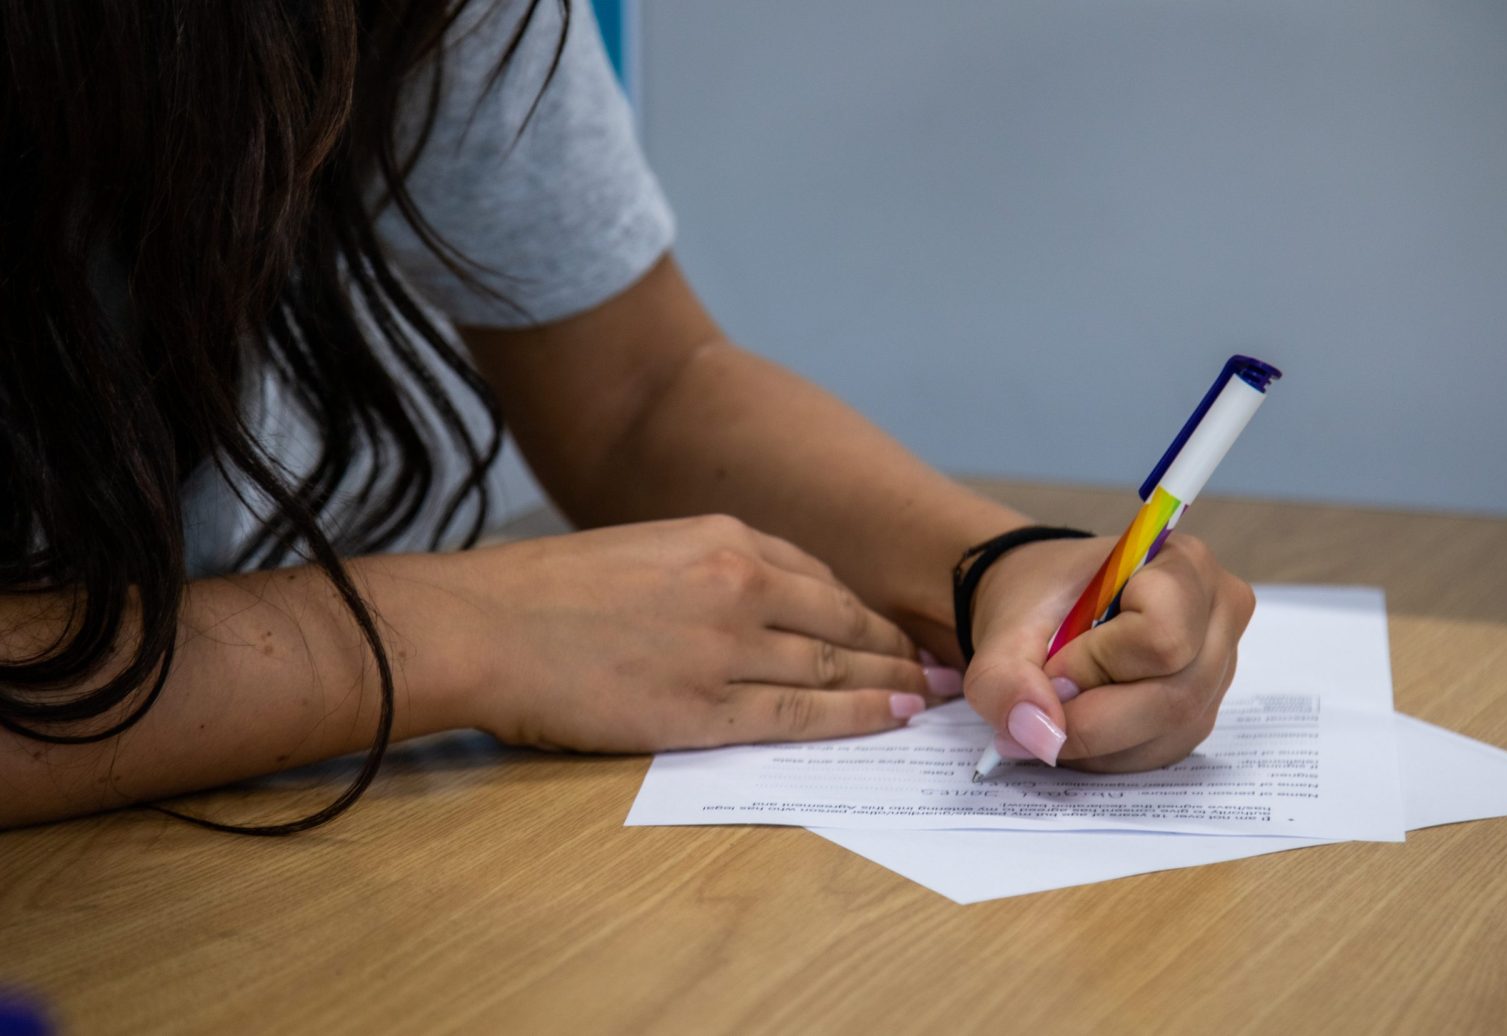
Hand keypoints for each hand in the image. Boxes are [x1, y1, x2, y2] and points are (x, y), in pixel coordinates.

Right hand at [435, 515, 960, 751]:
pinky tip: (885, 719)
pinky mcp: (702, 709)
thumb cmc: (546, 590)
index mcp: (720, 538)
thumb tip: (750, 603)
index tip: (890, 629)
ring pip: (831, 666)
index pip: (818, 577)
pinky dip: (851, 716)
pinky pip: (797, 713)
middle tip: (937, 668)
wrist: (484, 625)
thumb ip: (704, 571)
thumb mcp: (642, 550)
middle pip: (841, 620)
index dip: (863, 609)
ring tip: (926, 699)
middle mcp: (738, 585)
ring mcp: (725, 648)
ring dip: (888, 684)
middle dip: (894, 647)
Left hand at [962, 533, 1254, 771]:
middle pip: (1173, 698)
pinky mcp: (1204, 711)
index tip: (1053, 659)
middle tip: (1046, 694)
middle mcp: (1219, 616)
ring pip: (1168, 736)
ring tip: (1061, 704)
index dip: (1096, 664)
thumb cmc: (1039, 600)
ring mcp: (1220, 670)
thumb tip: (1041, 737)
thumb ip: (1006, 679)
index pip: (1162, 638)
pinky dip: (1109, 752)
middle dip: (1092, 715)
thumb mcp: (1005, 629)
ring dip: (1097, 741)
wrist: (1048, 606)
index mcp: (1184, 566)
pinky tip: (1084, 719)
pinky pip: (1162, 754)